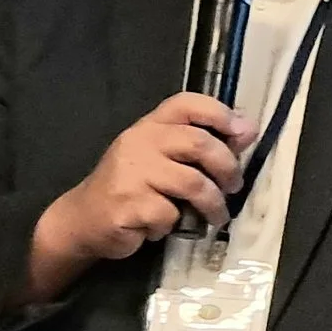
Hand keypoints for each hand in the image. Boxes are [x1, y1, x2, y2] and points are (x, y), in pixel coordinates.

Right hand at [24, 94, 258, 299]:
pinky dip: (175, 225)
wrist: (84, 219)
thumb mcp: (164, 159)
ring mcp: (130, 172)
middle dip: (226, 168)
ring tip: (216, 216)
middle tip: (233, 186)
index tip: (243, 133)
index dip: (219, 113)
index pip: (186, 104)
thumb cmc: (133, 187)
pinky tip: (163, 226)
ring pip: (192, 183)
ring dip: (212, 204)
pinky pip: (170, 214)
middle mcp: (140, 142)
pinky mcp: (127, 203)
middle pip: (198, 143)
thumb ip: (202, 144)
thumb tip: (247, 129)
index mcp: (151, 126)